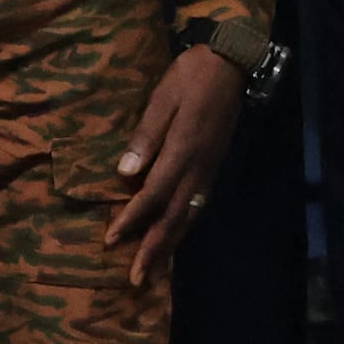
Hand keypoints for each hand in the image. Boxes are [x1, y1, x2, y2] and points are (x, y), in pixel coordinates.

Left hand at [104, 46, 244, 286]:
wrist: (233, 64)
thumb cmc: (192, 75)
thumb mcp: (164, 97)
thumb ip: (146, 136)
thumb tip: (125, 173)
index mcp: (183, 150)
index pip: (153, 194)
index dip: (131, 219)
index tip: (110, 241)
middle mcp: (199, 168)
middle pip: (174, 217)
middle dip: (153, 249)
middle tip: (136, 279)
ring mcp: (209, 169)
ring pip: (189, 216)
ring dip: (170, 245)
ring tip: (154, 270)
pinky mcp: (213, 167)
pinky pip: (197, 206)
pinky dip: (183, 227)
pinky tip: (174, 236)